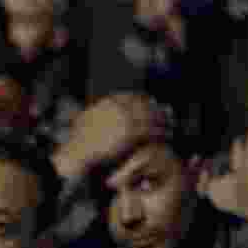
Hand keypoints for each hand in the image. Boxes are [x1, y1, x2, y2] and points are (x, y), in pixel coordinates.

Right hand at [54, 93, 171, 178]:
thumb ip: (97, 110)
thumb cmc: (79, 139)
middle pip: (145, 105)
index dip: (145, 100)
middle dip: (157, 110)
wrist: (79, 151)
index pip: (133, 96)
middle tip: (166, 116)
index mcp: (109, 102)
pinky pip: (150, 130)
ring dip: (162, 122)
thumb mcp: (86, 118)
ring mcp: (125, 119)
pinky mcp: (131, 132)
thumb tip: (98, 106)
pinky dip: (159, 133)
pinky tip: (164, 137)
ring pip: (151, 117)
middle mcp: (119, 107)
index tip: (152, 104)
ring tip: (168, 128)